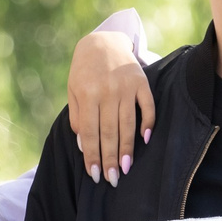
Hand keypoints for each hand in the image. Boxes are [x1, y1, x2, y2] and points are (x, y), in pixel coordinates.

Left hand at [67, 28, 154, 184]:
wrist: (102, 41)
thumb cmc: (83, 71)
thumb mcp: (73, 90)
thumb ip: (77, 117)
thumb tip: (84, 145)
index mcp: (87, 94)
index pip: (90, 133)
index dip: (92, 156)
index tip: (95, 175)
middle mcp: (107, 91)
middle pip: (109, 132)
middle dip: (110, 158)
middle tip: (112, 179)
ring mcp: (126, 86)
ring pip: (127, 124)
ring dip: (127, 148)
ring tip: (126, 168)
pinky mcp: (141, 82)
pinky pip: (147, 106)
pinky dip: (148, 123)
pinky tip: (145, 139)